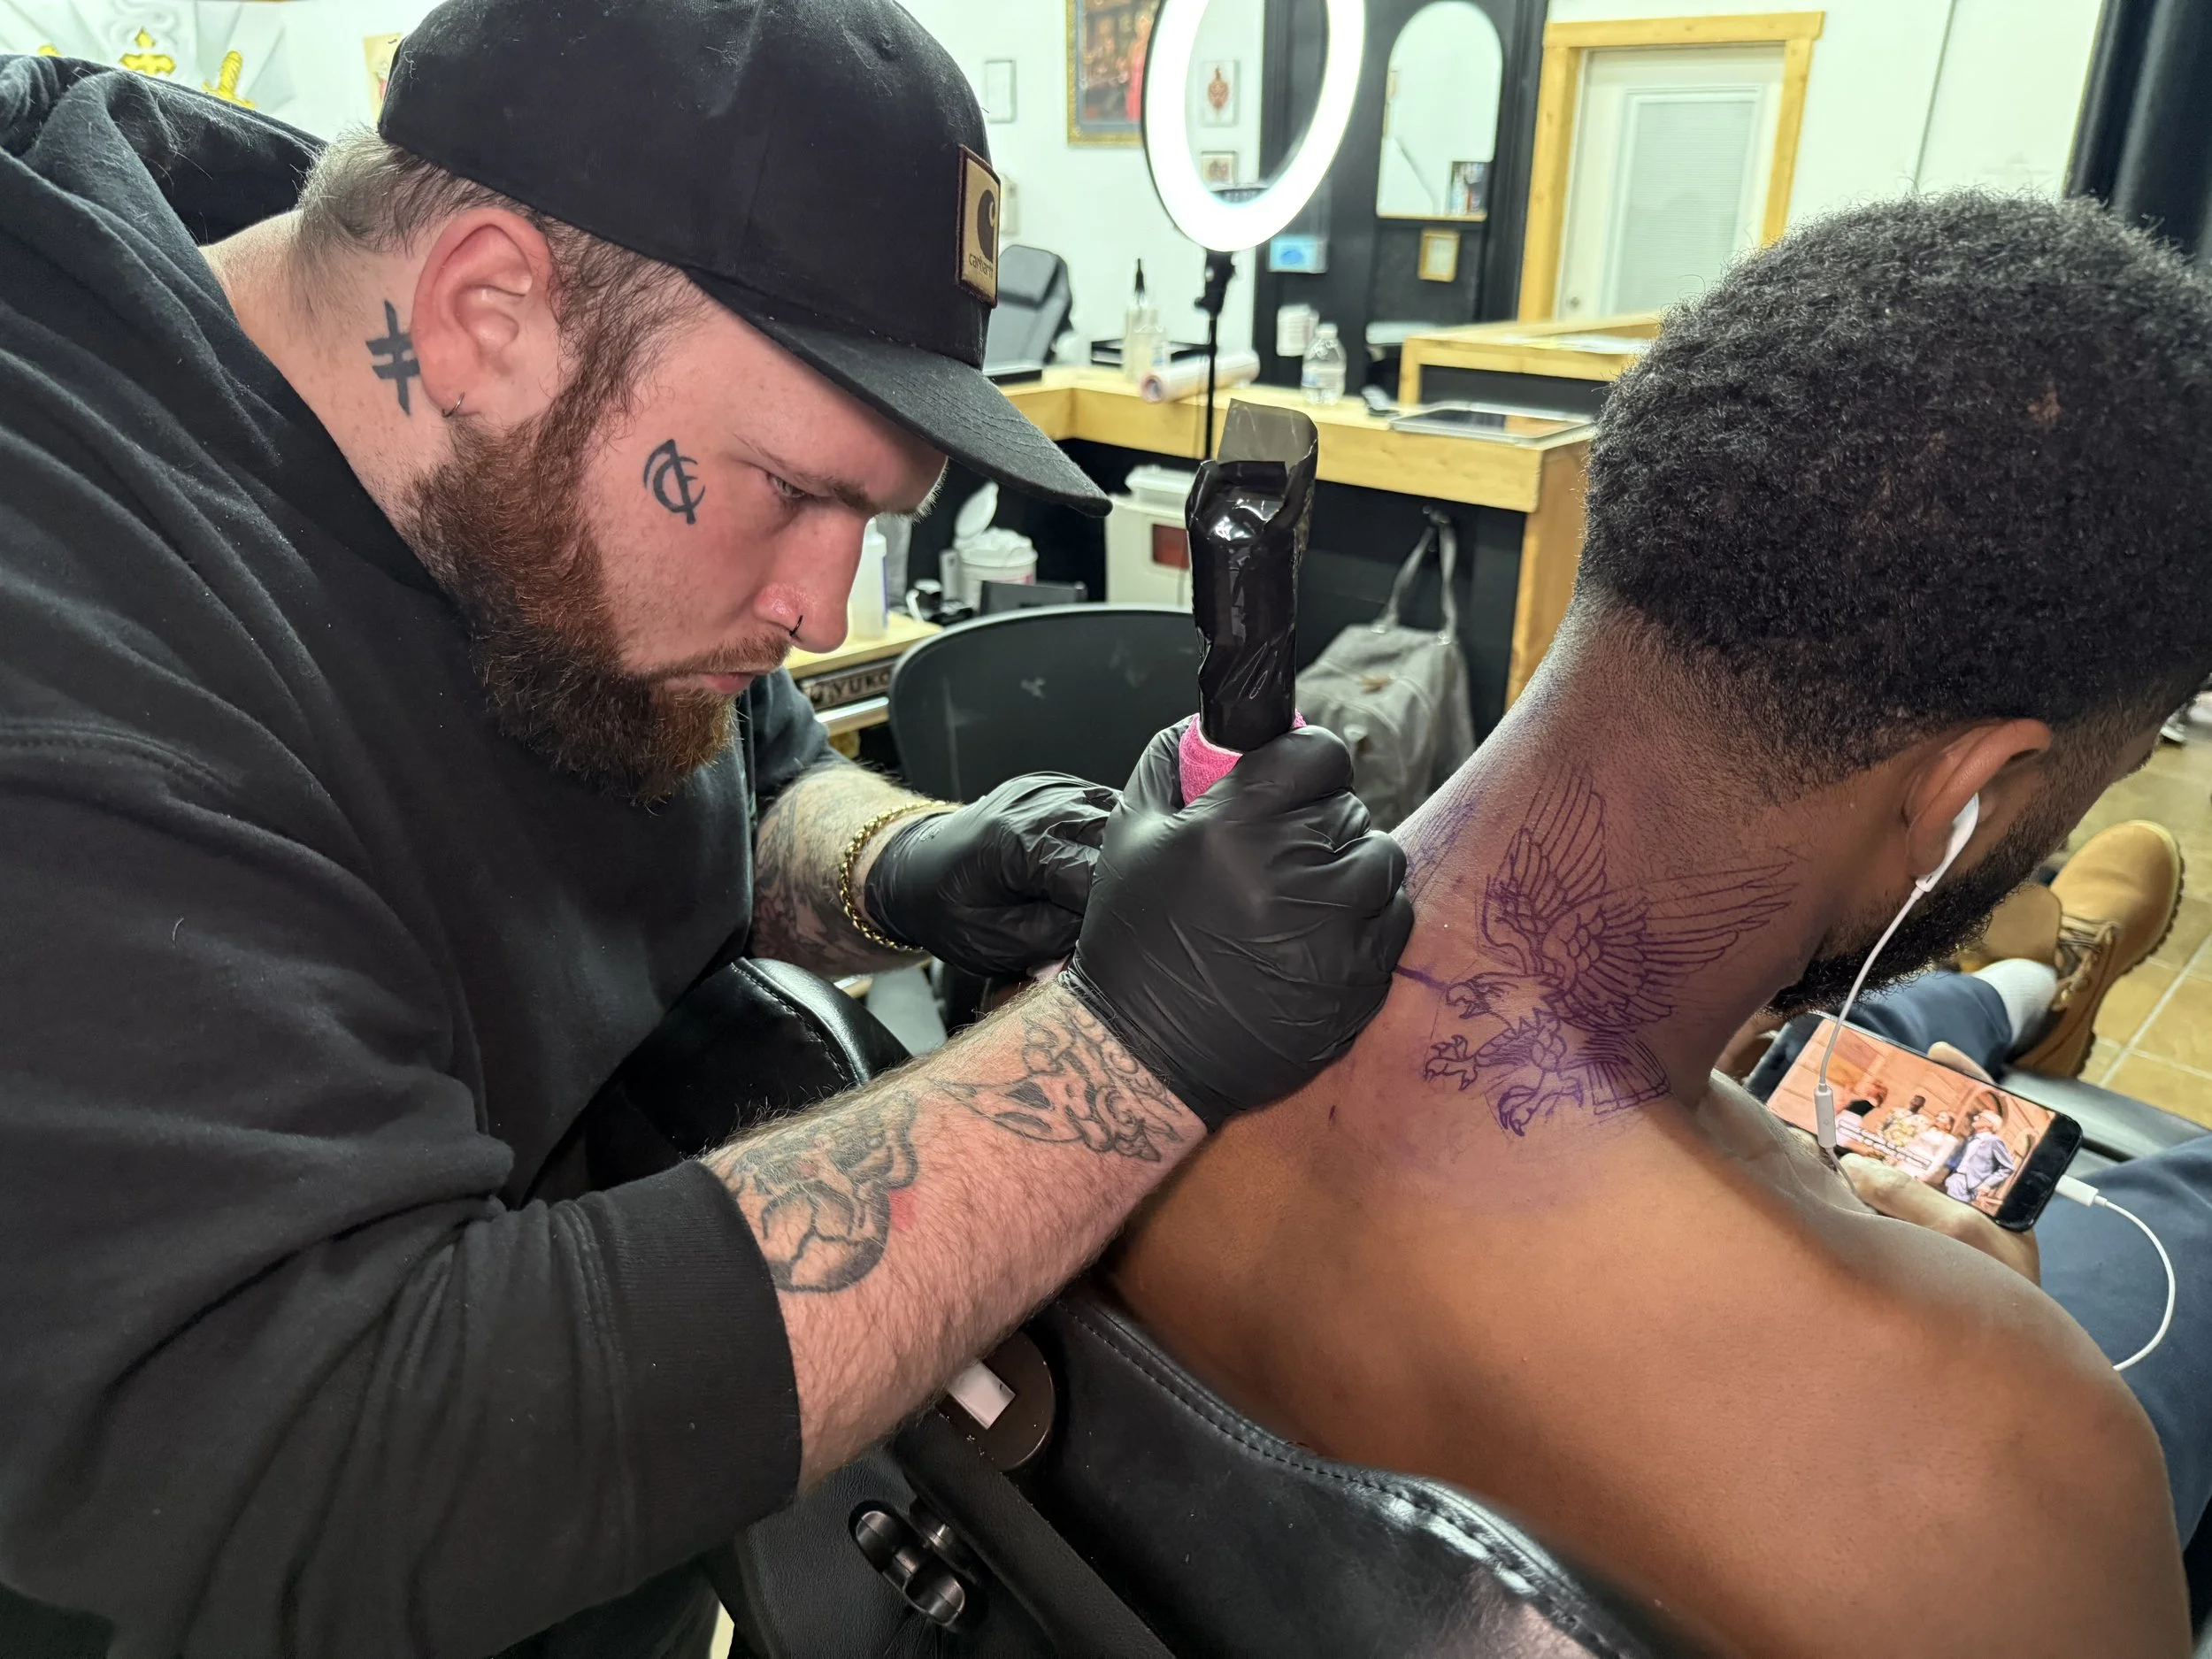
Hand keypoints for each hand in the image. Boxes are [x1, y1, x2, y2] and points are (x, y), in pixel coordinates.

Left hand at [864, 774, 1117, 975]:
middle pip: (1116, 841)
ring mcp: (1052, 789)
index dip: (1111, 913)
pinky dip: (1112, 838)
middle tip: (1107, 921)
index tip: (1111, 938)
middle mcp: (1039, 805)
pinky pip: (1105, 807)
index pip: (1096, 876)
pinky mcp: (1059, 787)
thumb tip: (1106, 931)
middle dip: (1123, 885)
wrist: (914, 867)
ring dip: (1123, 857)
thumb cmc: (943, 908)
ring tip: (1110, 893)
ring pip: (1120, 817)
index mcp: (1018, 843)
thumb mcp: (991, 945)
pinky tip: (1103, 863)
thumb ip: (1054, 938)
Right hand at [1059, 721, 1415, 1129]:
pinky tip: (1322, 933)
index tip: (1295, 779)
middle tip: (1284, 850)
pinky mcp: (1359, 982)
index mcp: (1234, 827)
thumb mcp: (1130, 835)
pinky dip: (1368, 917)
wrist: (1143, 1055)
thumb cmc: (1132, 943)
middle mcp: (1292, 873)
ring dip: (1351, 865)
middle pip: (1349, 807)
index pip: (1319, 754)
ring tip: (1308, 891)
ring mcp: (1333, 932)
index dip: (1309, 761)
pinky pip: (1394, 918)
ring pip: (1382, 858)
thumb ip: (1170, 762)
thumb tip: (1212, 726)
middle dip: (1320, 818)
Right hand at [1841, 1041, 2039, 1282]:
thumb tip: (1853, 1168)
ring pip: (1896, 1173)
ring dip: (1864, 1153)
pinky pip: (1871, 1205)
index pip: (1987, 1117)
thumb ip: (1913, 1197)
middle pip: (1930, 1140)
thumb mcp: (1966, 1236)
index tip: (1936, 1050)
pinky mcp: (1903, 1244)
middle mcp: (1966, 1198)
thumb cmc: (2002, 1297)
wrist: (1991, 1367)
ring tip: (1828, 1129)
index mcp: (1999, 1186)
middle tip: (1857, 1092)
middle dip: (1894, 1116)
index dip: (1965, 1080)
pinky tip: (1823, 1178)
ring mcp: (1935, 1223)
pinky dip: (1848, 1189)